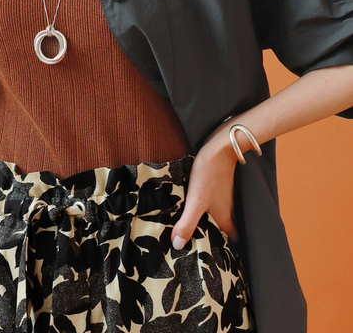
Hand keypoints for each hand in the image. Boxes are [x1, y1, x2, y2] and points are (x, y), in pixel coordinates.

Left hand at [170, 119, 238, 249]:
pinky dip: (202, 207)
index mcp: (224, 216)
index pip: (228, 239)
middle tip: (195, 246)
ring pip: (214, 214)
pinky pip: (209, 201)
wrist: (221, 146)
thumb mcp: (196, 201)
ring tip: (189, 228)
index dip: (222, 249)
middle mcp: (225, 208)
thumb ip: (188, 223)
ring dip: (205, 221)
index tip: (212, 259)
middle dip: (210, 236)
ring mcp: (221, 195)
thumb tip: (178, 246)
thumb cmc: (209, 175)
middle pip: (220, 227)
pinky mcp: (215, 183)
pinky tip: (189, 205)